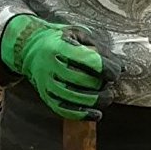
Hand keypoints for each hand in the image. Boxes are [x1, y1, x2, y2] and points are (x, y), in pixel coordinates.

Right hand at [0, 16, 115, 120]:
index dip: (108, 68)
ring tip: (107, 96)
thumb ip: (100, 49)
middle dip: (103, 84)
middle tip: (109, 82)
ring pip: (76, 98)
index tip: (116, 71)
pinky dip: (83, 115)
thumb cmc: (59, 40)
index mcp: (60, 47)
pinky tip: (97, 114)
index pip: (89, 61)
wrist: (29, 48)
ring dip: (97, 100)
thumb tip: (121, 67)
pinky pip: (65, 110)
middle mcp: (51, 66)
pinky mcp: (46, 97)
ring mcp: (47, 84)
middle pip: (84, 81)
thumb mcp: (78, 35)